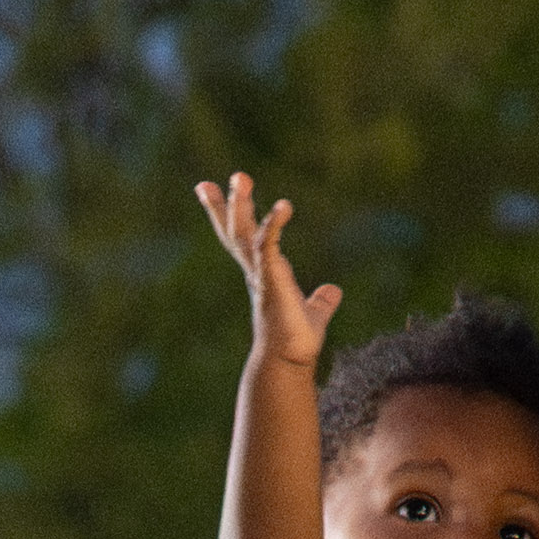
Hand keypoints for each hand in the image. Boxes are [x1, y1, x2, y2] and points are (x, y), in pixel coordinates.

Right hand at [195, 172, 342, 361]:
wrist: (290, 361)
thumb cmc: (295, 341)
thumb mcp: (311, 313)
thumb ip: (321, 301)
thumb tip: (332, 292)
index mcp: (262, 273)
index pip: (240, 238)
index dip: (224, 214)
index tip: (205, 189)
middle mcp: (256, 270)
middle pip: (234, 231)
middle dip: (224, 205)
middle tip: (211, 181)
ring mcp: (261, 274)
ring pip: (244, 232)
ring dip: (240, 204)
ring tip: (240, 177)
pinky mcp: (271, 279)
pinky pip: (269, 244)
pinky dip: (274, 224)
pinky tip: (284, 206)